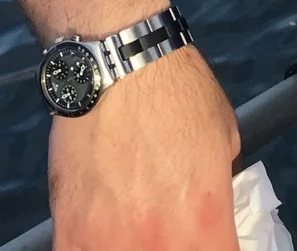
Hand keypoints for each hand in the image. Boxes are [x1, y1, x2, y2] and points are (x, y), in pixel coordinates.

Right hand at [49, 47, 241, 250]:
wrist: (119, 63)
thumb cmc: (177, 91)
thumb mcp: (226, 136)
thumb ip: (222, 183)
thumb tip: (218, 201)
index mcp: (206, 222)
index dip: (215, 250)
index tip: (206, 241)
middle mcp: (161, 243)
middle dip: (172, 246)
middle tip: (167, 231)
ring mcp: (111, 242)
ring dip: (130, 247)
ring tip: (133, 224)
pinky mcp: (70, 231)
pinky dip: (91, 248)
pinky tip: (98, 233)